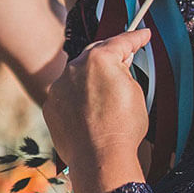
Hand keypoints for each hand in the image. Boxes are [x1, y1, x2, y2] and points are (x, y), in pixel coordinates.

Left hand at [44, 28, 149, 192]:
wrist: (99, 158)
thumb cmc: (122, 127)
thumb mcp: (135, 92)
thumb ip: (124, 72)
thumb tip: (117, 67)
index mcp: (98, 59)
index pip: (121, 42)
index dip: (135, 37)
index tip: (143, 34)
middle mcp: (73, 68)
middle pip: (95, 54)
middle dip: (111, 55)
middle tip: (126, 59)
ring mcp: (58, 87)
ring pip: (78, 75)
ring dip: (92, 78)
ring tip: (108, 94)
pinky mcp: (51, 106)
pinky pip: (67, 94)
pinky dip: (78, 97)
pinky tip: (90, 110)